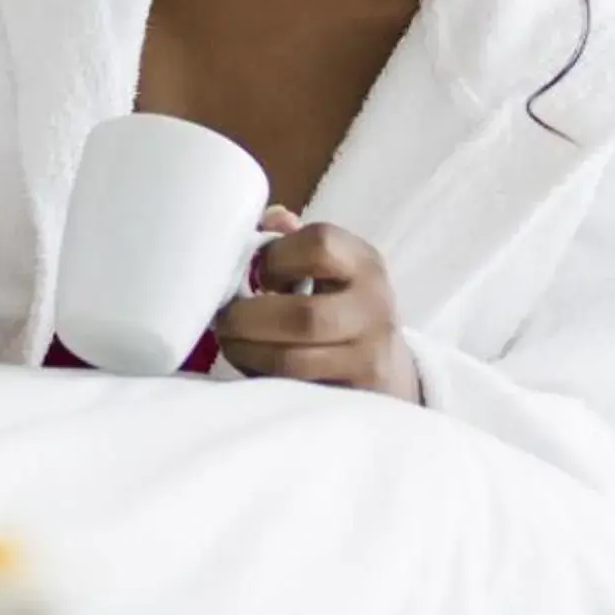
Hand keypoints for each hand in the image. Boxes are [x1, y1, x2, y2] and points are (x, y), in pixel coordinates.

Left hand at [213, 215, 418, 402]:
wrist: (390, 368)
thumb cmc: (342, 306)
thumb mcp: (331, 267)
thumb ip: (292, 241)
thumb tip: (267, 218)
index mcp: (364, 263)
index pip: (319, 244)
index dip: (275, 257)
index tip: (258, 275)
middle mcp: (374, 307)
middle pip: (303, 316)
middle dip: (247, 319)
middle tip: (223, 320)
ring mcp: (369, 357)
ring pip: (294, 360)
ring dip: (247, 352)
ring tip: (230, 343)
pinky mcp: (355, 396)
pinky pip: (296, 391)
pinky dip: (262, 379)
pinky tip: (251, 367)